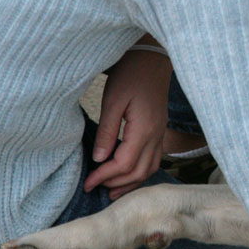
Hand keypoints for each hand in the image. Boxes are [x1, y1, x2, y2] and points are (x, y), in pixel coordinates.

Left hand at [84, 40, 172, 197]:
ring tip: (112, 190)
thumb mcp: (113, 101)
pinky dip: (141, 171)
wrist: (152, 58)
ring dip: (131, 182)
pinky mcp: (159, 129)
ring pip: (150, 168)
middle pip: (140, 171)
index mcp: (144, 129)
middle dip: (118, 184)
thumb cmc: (131, 75)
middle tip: (96, 188)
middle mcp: (156, 134)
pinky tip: (128, 172)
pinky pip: (154, 158)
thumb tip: (99, 159)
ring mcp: (161, 132)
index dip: (105, 177)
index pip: (125, 164)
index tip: (87, 183)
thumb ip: (107, 131)